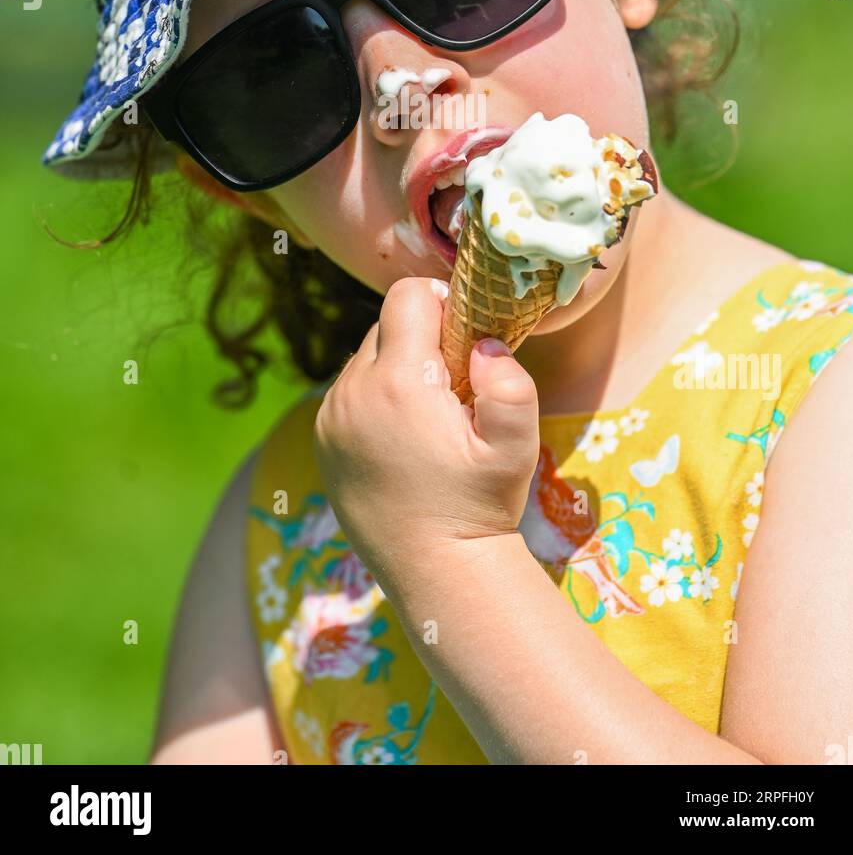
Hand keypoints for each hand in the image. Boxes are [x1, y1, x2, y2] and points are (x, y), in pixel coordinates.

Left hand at [312, 277, 539, 591]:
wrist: (435, 570)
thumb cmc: (480, 504)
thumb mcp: (516, 446)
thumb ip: (509, 383)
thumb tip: (484, 344)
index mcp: (400, 382)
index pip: (407, 297)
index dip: (439, 302)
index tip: (462, 335)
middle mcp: (354, 392)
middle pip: (385, 326)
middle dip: (419, 340)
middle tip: (452, 384)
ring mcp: (331, 417)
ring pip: (365, 358)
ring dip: (396, 369)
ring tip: (427, 416)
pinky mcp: (322, 439)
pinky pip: (348, 392)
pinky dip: (374, 398)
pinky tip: (402, 436)